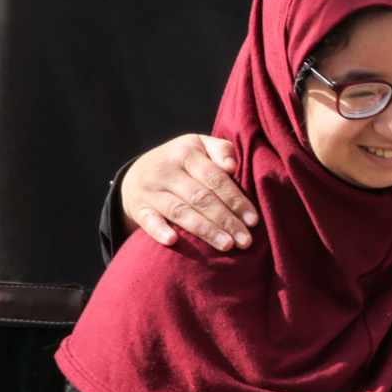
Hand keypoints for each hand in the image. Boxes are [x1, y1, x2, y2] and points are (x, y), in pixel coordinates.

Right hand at [120, 134, 257, 250]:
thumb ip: (221, 150)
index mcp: (186, 152)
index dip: (235, 200)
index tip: (253, 220)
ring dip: (205, 230)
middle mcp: (166, 170)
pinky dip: (159, 230)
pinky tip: (173, 241)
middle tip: (246, 240)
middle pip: (201, 198)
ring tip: (226, 246)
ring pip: (180, 211)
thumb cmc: (183, 161)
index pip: (215, 178)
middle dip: (226, 220)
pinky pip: (148, 220)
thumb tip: (232, 166)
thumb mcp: (200, 146)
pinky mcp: (138, 207)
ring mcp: (150, 190)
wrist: (138, 171)